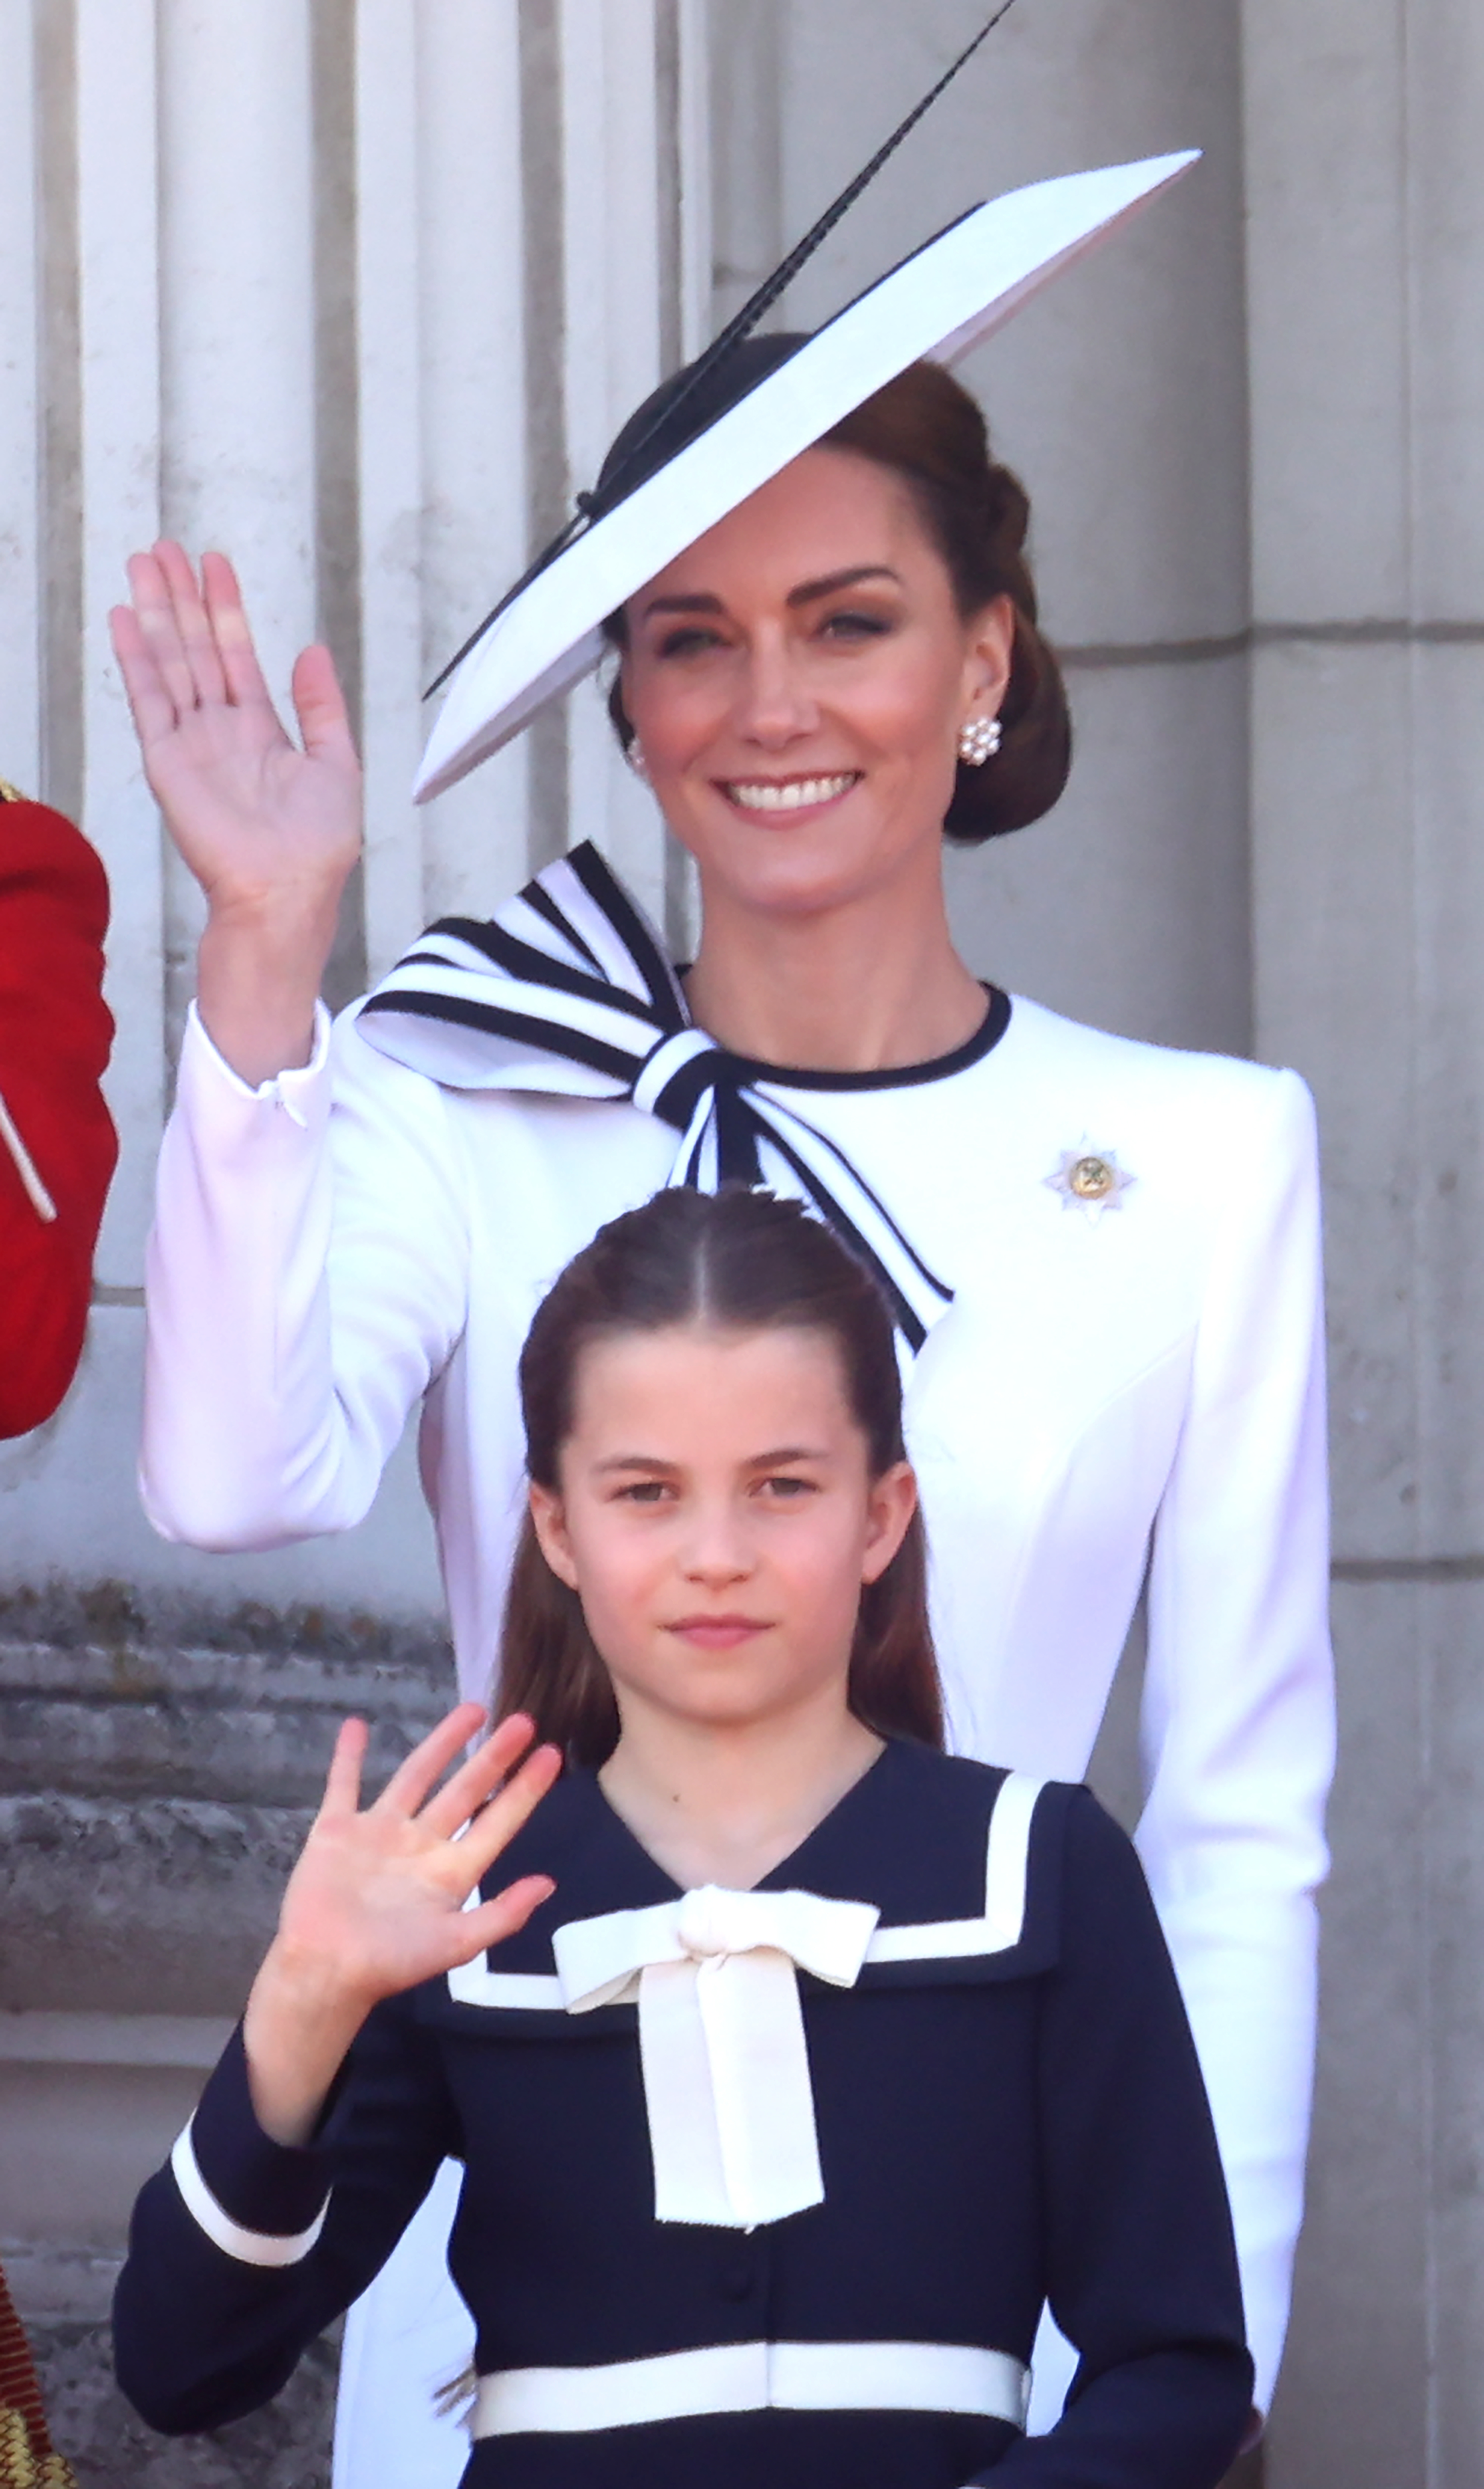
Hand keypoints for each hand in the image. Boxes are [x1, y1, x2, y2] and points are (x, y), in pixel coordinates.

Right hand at [111, 544, 361, 921]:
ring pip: (170, 661)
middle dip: (181, 597)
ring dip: (156, 612)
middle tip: (166, 547)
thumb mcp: (337, 766)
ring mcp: (191, 743)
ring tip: (144, 562)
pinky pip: (148, 699)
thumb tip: (313, 651)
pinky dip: (136, 658)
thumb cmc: (316, 848)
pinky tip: (125, 618)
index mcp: (261, 732)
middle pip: (195, 648)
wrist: (285, 891)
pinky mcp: (167, 760)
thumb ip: (321, 708)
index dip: (226, 608)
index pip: (237, 655)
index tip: (215, 564)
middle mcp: (221, 731)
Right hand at [244, 1706, 560, 2142]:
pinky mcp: (336, 1831)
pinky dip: (348, 1756)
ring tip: (473, 1710)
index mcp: (451, 1871)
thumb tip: (549, 1884)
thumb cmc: (390, 1963)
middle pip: (466, 1790)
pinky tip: (357, 1725)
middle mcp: (421, 1845)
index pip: (498, 1820)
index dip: (524, 1789)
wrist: (325, 1972)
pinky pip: (343, 1785)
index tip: (551, 1754)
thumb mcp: (456, 1944)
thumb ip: (503, 1914)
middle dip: (493, 1757)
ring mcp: (379, 1833)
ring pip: (417, 1776)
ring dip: (444, 1743)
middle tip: (523, 1720)